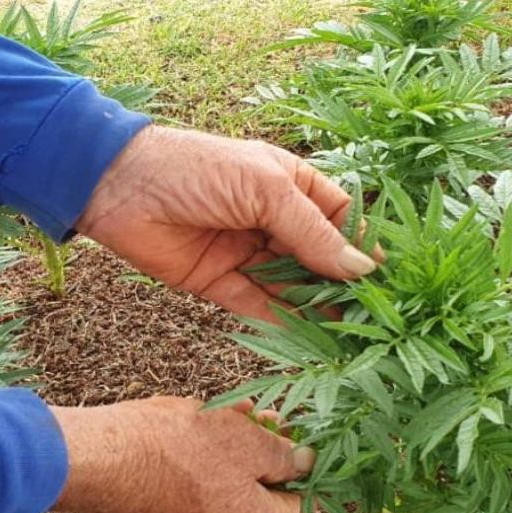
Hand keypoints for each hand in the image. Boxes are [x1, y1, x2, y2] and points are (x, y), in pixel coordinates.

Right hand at [50, 396, 315, 512]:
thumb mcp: (245, 440)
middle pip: (264, 500)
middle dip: (272, 455)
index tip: (319, 444)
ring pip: (230, 491)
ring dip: (240, 452)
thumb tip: (306, 463)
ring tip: (239, 411)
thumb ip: (283, 455)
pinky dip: (209, 461)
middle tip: (275, 416)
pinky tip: (205, 424)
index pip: (304, 510)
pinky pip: (198, 491)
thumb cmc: (177, 449)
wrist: (98, 459)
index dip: (317, 474)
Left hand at [77, 126, 377, 321]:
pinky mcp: (221, 284)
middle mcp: (273, 220)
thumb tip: (361, 269)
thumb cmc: (196, 169)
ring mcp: (248, 253)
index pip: (341, 219)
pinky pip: (260, 309)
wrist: (119, 188)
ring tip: (355, 338)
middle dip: (346, 286)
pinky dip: (284, 326)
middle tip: (380, 318)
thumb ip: (311, 231)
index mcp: (290, 186)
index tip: (392, 279)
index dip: (364, 247)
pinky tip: (313, 343)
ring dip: (320, 310)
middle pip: (320, 259)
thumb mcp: (264, 189)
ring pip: (294, 288)